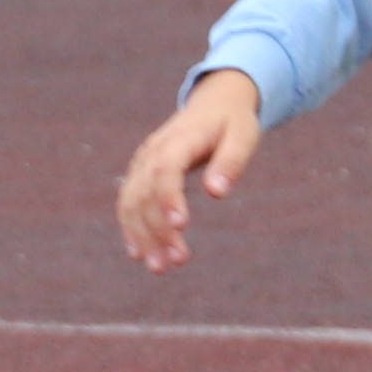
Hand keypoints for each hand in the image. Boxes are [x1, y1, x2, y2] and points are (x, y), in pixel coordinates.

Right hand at [115, 73, 267, 269]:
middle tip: (178, 261)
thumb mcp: (243, 136)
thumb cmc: (233, 122)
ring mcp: (142, 163)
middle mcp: (153, 151)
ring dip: (143, 236)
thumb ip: (231, 162)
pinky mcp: (141, 174)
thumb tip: (218, 192)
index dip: (169, 197)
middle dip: (158, 229)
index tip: (181, 227)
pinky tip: (140, 254)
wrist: (214, 103)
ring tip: (160, 267)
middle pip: (146, 192)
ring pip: (132, 202)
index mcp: (180, 139)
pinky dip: (131, 228)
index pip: (166, 169)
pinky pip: (128, 203)